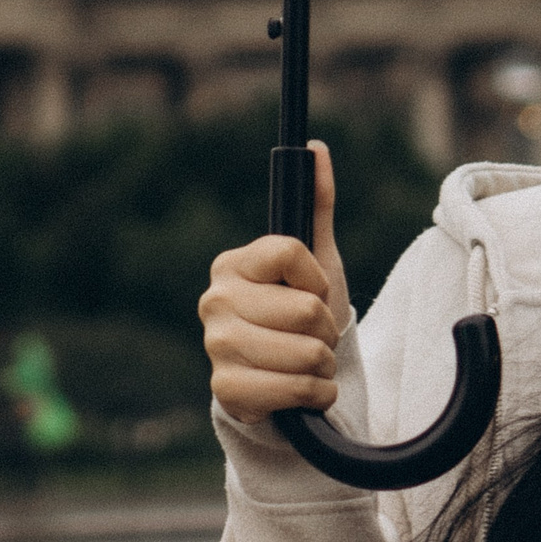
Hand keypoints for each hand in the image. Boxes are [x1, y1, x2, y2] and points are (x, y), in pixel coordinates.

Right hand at [199, 139, 352, 423]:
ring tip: (308, 364)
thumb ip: (316, 203)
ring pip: (306, 353)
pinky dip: (317, 394)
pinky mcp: (226, 391)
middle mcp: (214, 301)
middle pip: (305, 309)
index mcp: (231, 264)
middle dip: (325, 329)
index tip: (313, 291)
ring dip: (323, 365)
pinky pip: (298, 390)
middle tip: (313, 336)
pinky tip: (304, 392)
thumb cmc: (300, 316)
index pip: (289, 251)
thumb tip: (316, 147)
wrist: (284, 381)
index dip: (316, 277)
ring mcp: (216, 348)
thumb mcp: (316, 261)